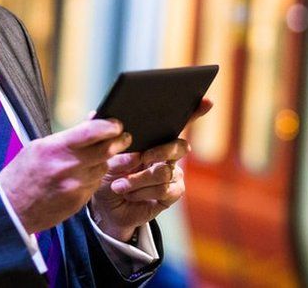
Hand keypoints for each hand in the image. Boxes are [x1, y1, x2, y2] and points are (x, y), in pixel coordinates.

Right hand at [0, 119, 131, 234]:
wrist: (11, 209)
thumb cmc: (23, 174)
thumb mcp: (40, 147)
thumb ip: (68, 136)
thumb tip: (93, 121)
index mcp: (56, 148)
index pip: (93, 131)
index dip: (110, 126)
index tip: (117, 124)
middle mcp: (68, 167)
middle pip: (106, 150)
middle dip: (119, 141)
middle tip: (124, 137)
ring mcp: (75, 186)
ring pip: (103, 168)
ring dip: (104, 161)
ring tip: (96, 157)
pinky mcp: (79, 201)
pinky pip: (95, 184)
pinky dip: (94, 178)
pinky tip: (84, 175)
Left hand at [89, 98, 212, 241]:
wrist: (105, 205)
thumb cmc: (107, 173)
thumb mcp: (102, 152)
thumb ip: (103, 134)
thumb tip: (100, 117)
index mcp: (155, 137)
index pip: (179, 121)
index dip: (195, 111)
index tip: (206, 101)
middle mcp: (169, 154)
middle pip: (179, 147)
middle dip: (160, 151)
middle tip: (142, 156)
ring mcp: (173, 174)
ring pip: (165, 172)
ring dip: (139, 179)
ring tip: (120, 185)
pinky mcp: (172, 193)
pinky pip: (164, 190)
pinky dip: (141, 192)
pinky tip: (128, 193)